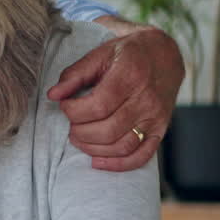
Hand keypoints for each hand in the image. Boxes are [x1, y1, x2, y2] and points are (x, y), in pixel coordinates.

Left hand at [48, 22, 184, 170]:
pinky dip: (118, 164)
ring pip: (122, 146)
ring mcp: (155, 117)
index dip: (74, 111)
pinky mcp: (161, 129)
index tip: (65, 106)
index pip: (98, 106)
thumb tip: (53, 95)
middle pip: (108, 129)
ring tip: (79, 139)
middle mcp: (146, 99)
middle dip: (80, 132)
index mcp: (130, 75)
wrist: (165, 55)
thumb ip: (75, 74)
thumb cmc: (128, 54)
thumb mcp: (100, 54)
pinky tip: (98, 161)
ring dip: (94, 149)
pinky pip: (142, 155)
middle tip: (70, 126)